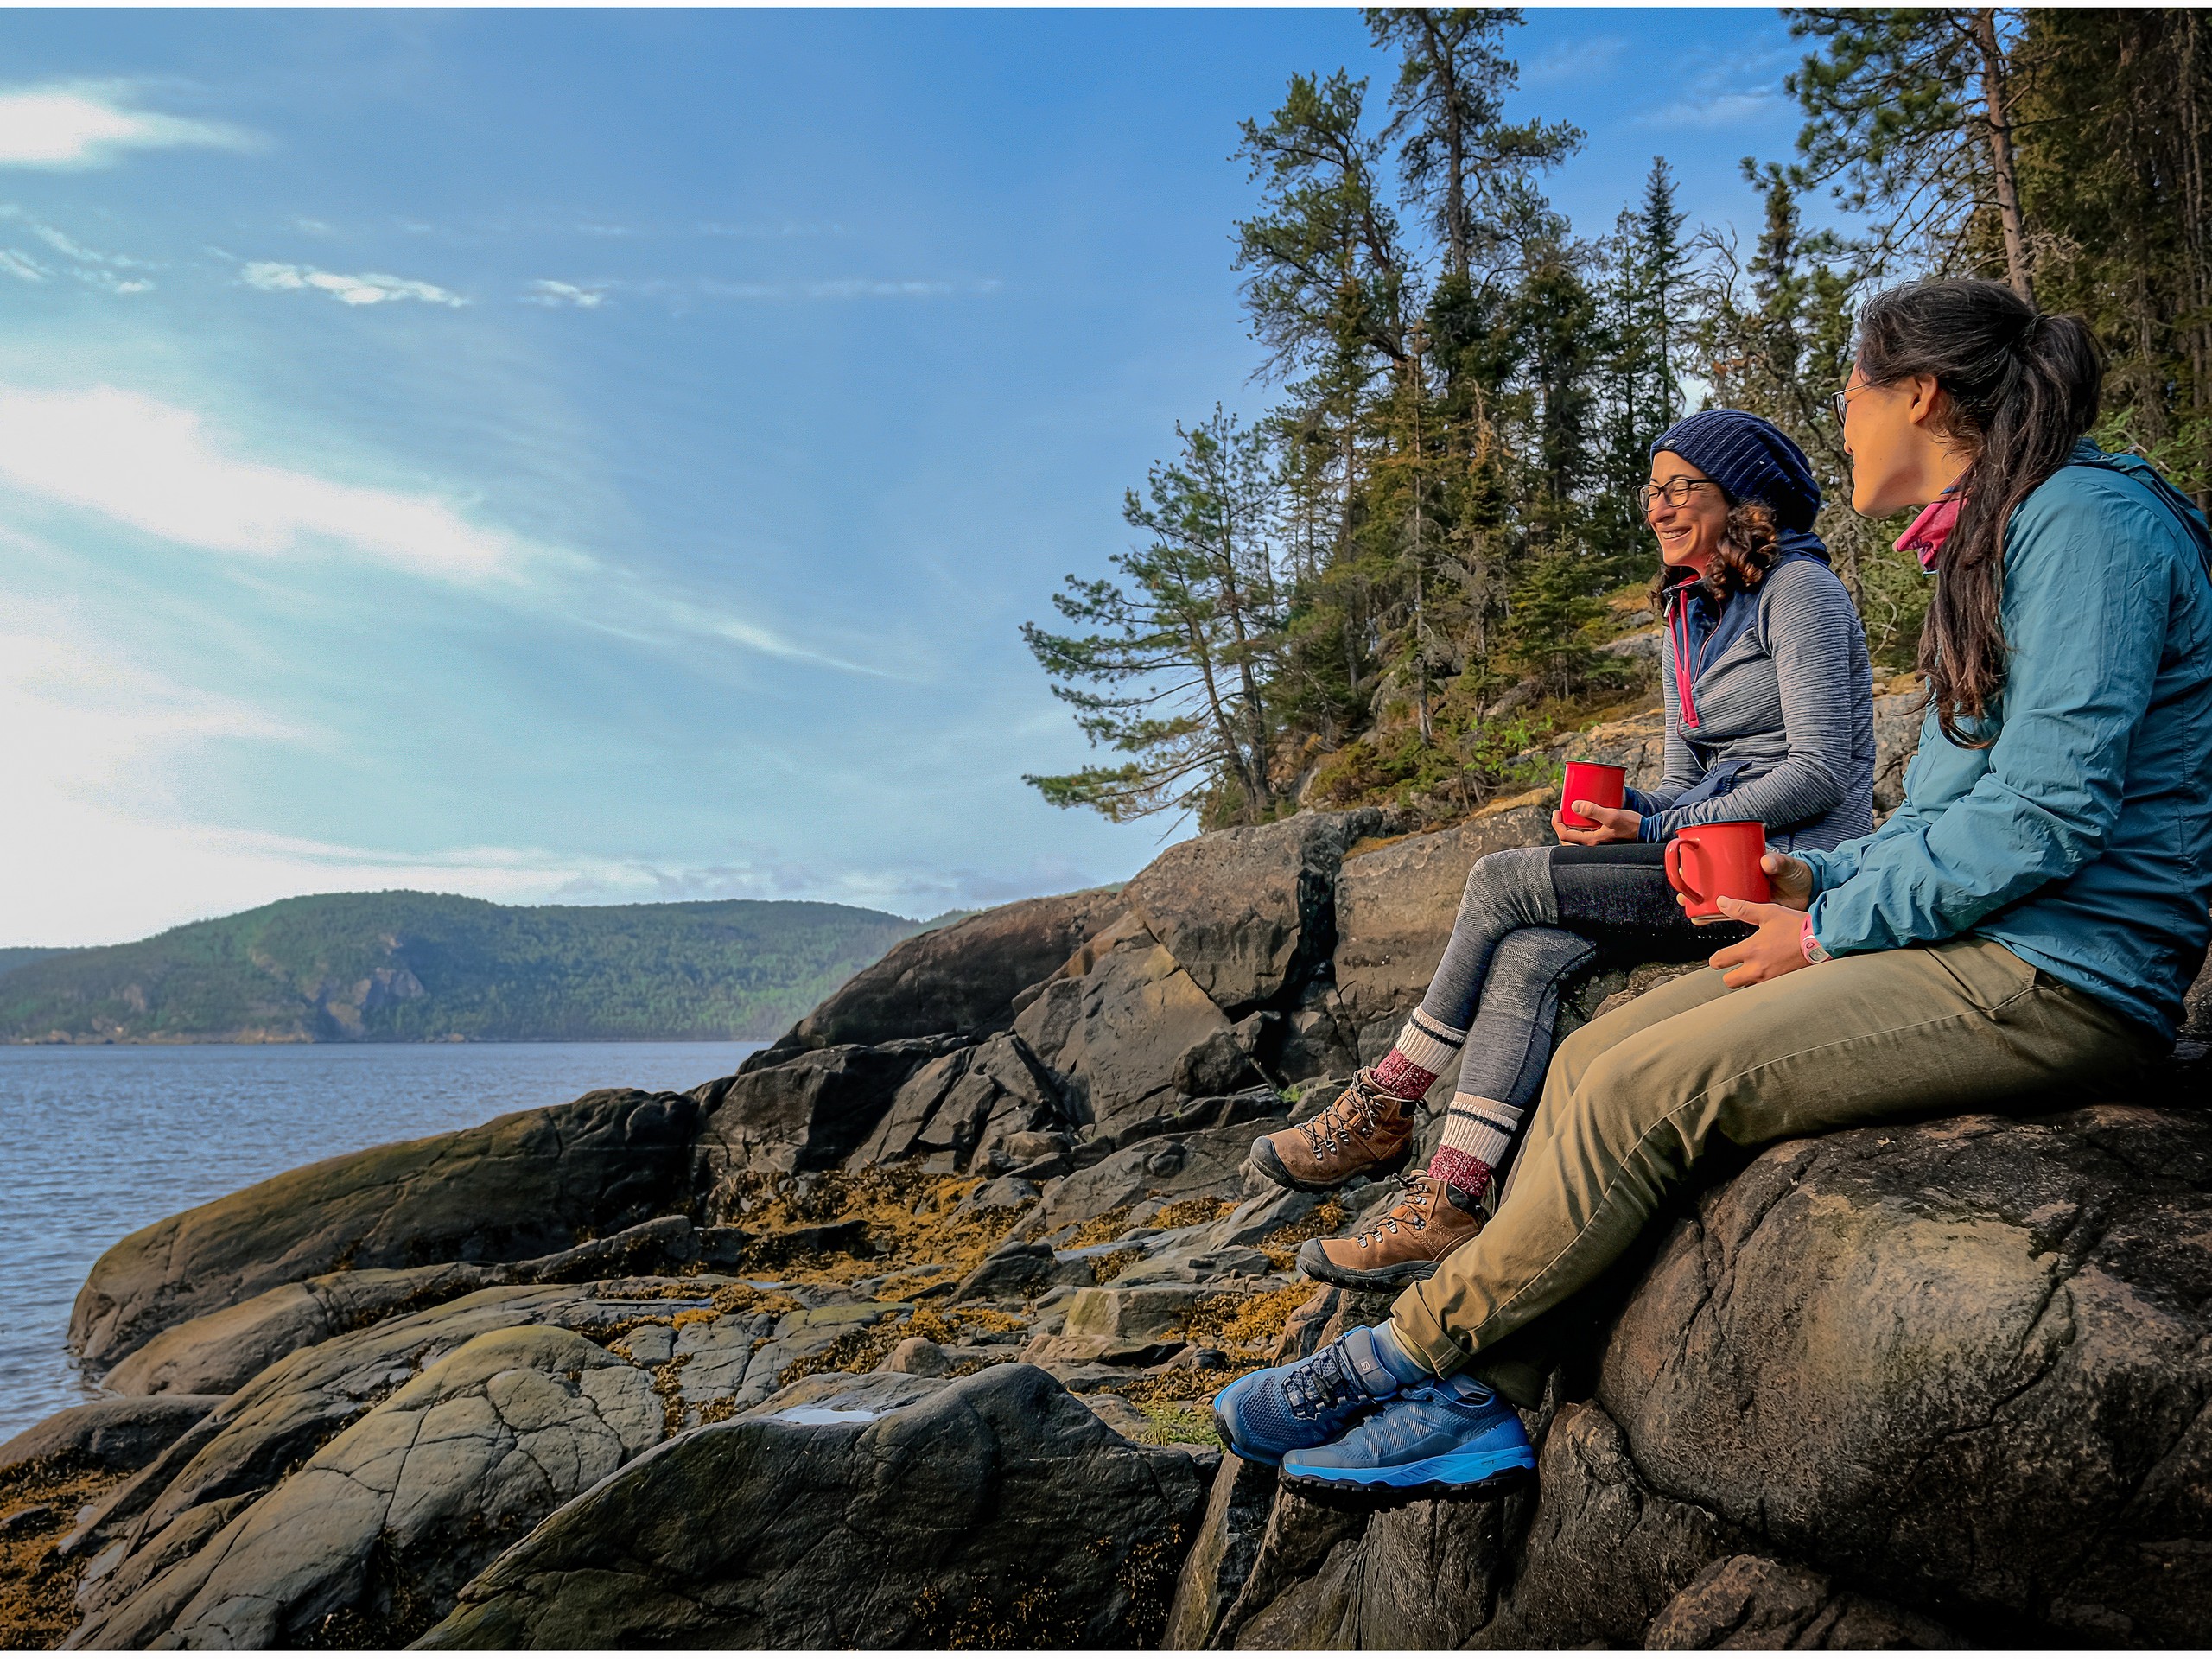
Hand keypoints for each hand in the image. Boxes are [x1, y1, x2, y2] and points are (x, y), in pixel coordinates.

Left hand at [1553, 803, 1642, 844]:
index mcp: (1590, 842)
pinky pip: (1587, 837)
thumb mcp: (1612, 815)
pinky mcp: (1604, 839)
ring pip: (1576, 840)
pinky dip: (1581, 829)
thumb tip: (1574, 806)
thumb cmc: (1631, 825)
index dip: (1557, 823)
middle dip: (1561, 828)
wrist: (1647, 832)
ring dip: (1570, 829)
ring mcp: (1598, 844)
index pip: (1564, 835)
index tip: (1557, 810)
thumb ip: (1593, 811)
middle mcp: (1592, 846)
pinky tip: (1585, 819)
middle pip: (1568, 841)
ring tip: (1571, 816)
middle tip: (1561, 814)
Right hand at [1673, 849, 1813, 916]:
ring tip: (1689, 906)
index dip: (1699, 862)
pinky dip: (1716, 916)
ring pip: (1717, 899)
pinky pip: (1730, 913)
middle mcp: (1742, 879)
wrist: (1813, 894)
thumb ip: (1778, 862)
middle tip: (1682, 890)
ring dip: (1701, 903)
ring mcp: (1746, 896)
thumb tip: (1765, 862)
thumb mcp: (1789, 865)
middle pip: (1712, 882)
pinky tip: (1705, 919)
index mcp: (1747, 864)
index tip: (1685, 864)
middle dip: (1693, 886)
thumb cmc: (1800, 874)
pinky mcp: (1752, 910)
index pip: (1719, 861)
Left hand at [1706, 894, 1810, 987]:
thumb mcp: (1768, 913)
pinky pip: (1765, 990)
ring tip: (1753, 970)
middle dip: (1729, 974)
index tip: (1721, 956)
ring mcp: (1770, 979)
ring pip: (1747, 988)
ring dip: (1746, 981)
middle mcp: (1757, 968)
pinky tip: (1768, 974)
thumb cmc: (1797, 926)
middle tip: (1735, 966)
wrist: (1823, 940)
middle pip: (1729, 982)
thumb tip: (1722, 902)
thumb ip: (1742, 909)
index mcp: (1750, 950)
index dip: (1716, 959)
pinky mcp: (1782, 985)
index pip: (1719, 961)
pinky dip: (1762, 985)